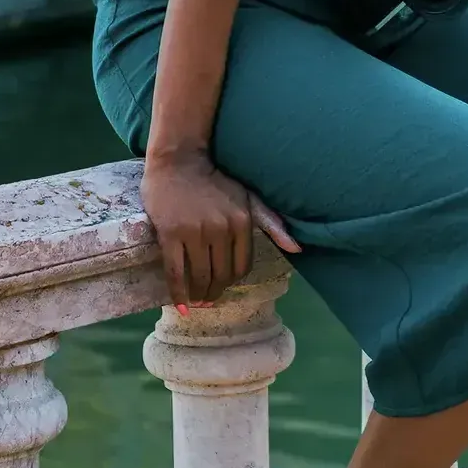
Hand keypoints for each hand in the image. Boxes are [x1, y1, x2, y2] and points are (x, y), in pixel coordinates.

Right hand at [143, 149, 300, 305]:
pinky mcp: (170, 234)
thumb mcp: (248, 198)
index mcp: (242, 222)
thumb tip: (297, 248)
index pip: (242, 267)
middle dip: (215, 292)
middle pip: (221, 275)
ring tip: (197, 302)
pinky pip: (175, 272)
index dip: (232, 282)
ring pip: (199, 276)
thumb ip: (272, 223)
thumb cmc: (214, 181)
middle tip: (208, 300)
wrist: (179, 161)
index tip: (224, 286)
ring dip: (199, 296)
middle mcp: (221, 229)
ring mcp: (195, 232)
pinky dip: (178, 293)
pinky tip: (182, 306)